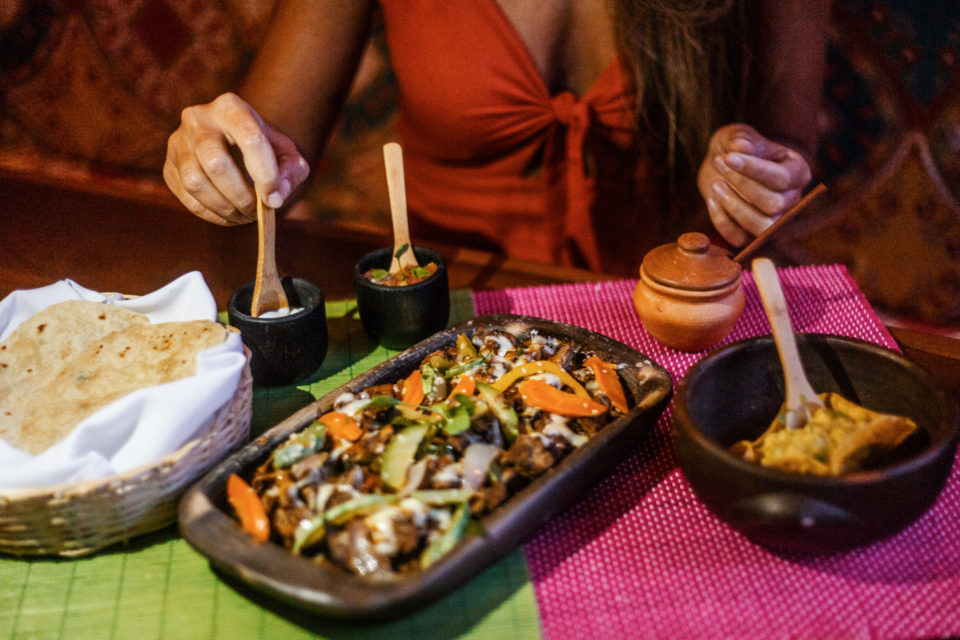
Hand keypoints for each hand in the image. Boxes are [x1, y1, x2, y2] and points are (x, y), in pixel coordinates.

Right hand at [163, 92, 310, 225]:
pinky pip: (187, 198)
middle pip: (215, 163)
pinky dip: (211, 214)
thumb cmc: (264, 150)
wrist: (234, 146)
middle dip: (241, 195)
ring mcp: (177, 143)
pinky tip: (229, 215)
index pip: (250, 139)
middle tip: (257, 211)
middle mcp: (197, 119)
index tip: (275, 200)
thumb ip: (292, 171)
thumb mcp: (287, 154)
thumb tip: (277, 196)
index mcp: (231, 107)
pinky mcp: (168, 168)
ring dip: (225, 208)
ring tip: (244, 215)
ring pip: (195, 182)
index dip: (265, 175)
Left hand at [697, 123, 811, 246]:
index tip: (729, 157)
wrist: (721, 166)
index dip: (754, 169)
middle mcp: (791, 199)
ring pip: (762, 226)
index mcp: (797, 172)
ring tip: (715, 184)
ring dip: (734, 207)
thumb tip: (742, 147)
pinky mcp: (751, 235)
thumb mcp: (736, 135)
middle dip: (742, 185)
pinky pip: (740, 238)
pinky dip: (722, 221)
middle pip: (773, 203)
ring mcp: (774, 220)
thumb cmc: (735, 149)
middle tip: (719, 163)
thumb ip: (740, 138)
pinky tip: (711, 199)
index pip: (782, 178)